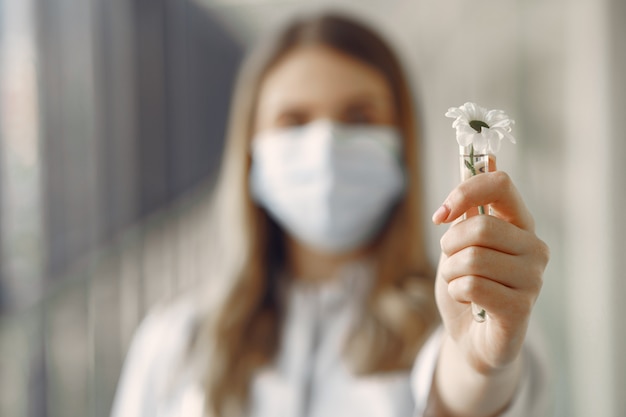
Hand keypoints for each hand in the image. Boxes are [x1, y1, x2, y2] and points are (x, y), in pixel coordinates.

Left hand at [432, 170, 548, 373]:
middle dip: (449, 245)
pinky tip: (467, 301)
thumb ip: (471, 205)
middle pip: (479, 226)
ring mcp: (533, 278)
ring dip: (450, 272)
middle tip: (450, 261)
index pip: (500, 184)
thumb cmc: (467, 285)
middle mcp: (534, 247)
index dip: (463, 192)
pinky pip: (472, 286)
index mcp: (519, 223)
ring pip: (472, 258)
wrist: (472, 337)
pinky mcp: (521, 307)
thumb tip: (486, 156)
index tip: (440, 215)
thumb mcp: (461, 242)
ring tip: (460, 284)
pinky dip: (456, 292)